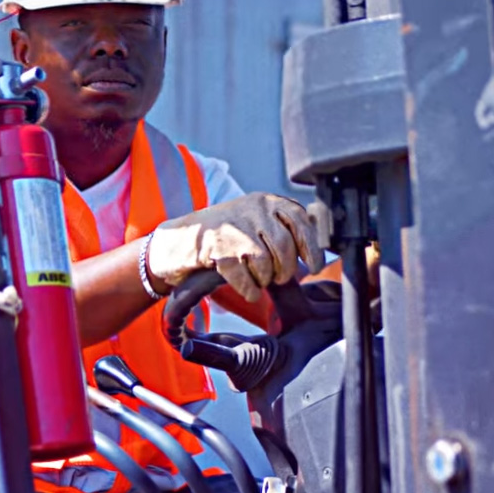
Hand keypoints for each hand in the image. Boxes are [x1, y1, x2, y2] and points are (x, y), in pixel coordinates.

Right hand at [147, 193, 325, 301]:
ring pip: (265, 262)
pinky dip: (249, 289)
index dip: (311, 246)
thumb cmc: (222, 236)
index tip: (316, 266)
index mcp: (265, 201)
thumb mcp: (254, 221)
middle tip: (279, 278)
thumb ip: (280, 229)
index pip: (300, 220)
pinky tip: (248, 291)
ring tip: (257, 281)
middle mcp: (251, 209)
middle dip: (286, 269)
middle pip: (284, 246)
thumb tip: (313, 251)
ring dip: (265, 279)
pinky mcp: (216, 248)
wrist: (177, 241)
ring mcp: (232, 227)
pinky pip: (244, 276)